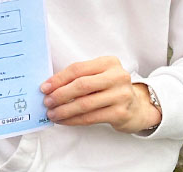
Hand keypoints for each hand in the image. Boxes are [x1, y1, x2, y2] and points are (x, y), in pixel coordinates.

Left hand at [41, 56, 160, 133]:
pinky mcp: (121, 113)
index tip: (45, 87)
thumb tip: (51, 86)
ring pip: (85, 104)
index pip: (78, 69)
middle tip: (47, 101)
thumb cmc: (111, 88)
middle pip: (81, 85)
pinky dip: (74, 120)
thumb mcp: (100, 75)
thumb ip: (80, 76)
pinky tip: (64, 120)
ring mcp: (121, 95)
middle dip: (60, 94)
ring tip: (52, 113)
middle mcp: (117, 77)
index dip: (58, 79)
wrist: (137, 106)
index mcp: (109, 62)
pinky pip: (91, 117)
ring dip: (64, 110)